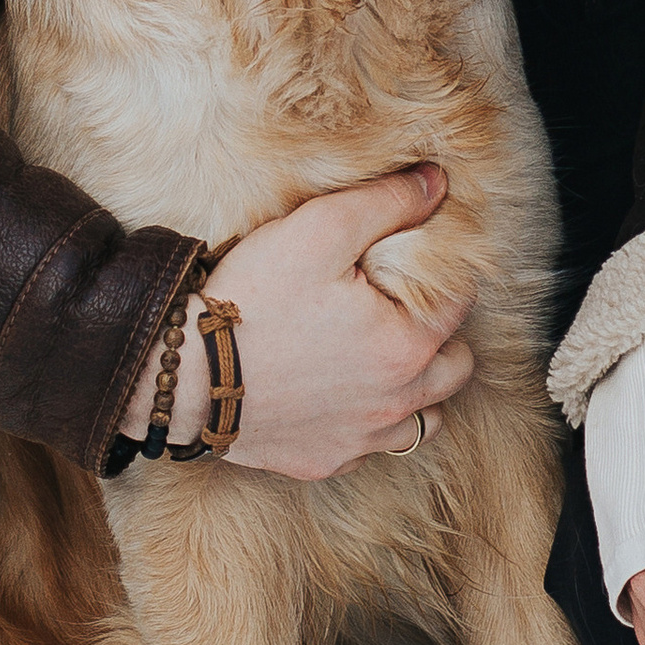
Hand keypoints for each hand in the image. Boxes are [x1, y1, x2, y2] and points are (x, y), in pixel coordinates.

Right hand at [134, 167, 475, 479]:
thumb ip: (386, 203)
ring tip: (379, 355)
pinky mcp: (326, 461)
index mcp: (407, 346)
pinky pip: (372, 446)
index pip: (461, 301)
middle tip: (396, 308)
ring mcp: (362, 439)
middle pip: (456, 365)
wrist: (183, 376)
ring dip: (416, 387)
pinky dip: (368, 421)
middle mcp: (397, 402)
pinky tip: (339, 392)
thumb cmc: (252, 299)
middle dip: (440, 334)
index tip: (406, 263)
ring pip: (427, 418)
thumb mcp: (317, 231)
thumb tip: (437, 184)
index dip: (439, 274)